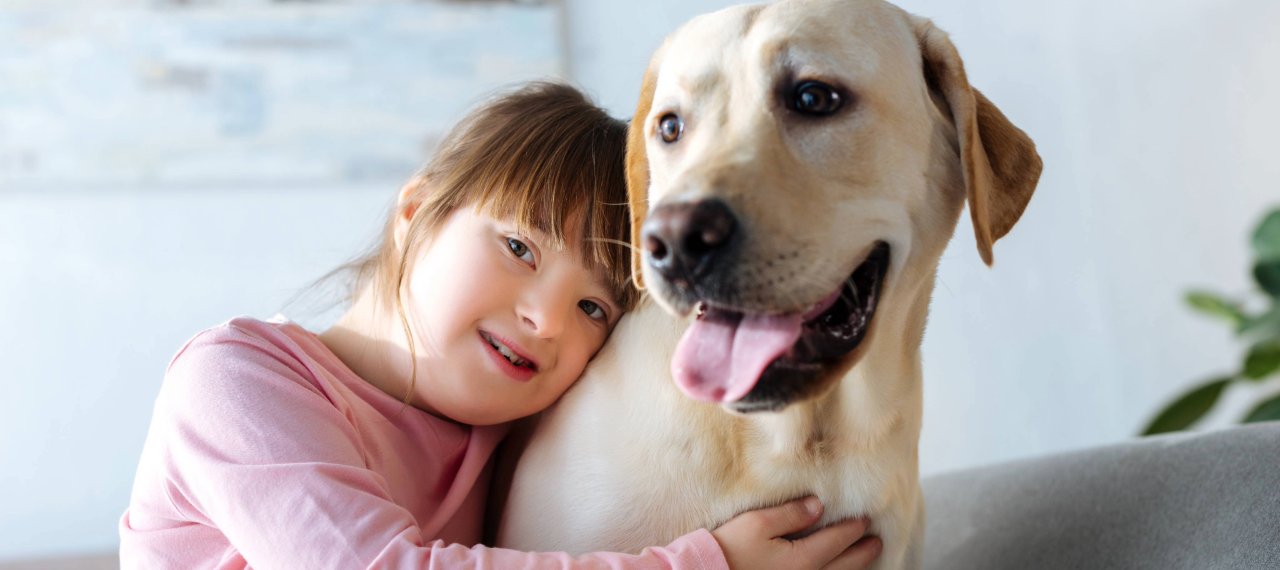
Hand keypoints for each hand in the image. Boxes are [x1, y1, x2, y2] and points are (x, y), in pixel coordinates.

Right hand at [711, 497, 880, 569]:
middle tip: (876, 542)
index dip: (853, 529)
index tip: (866, 520)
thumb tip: (819, 506)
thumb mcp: (758, 523)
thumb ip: (792, 513)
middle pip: (843, 565)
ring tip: (863, 561)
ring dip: (852, 569)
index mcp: (802, 559)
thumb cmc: (730, 548)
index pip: (837, 541)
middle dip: (862, 553)